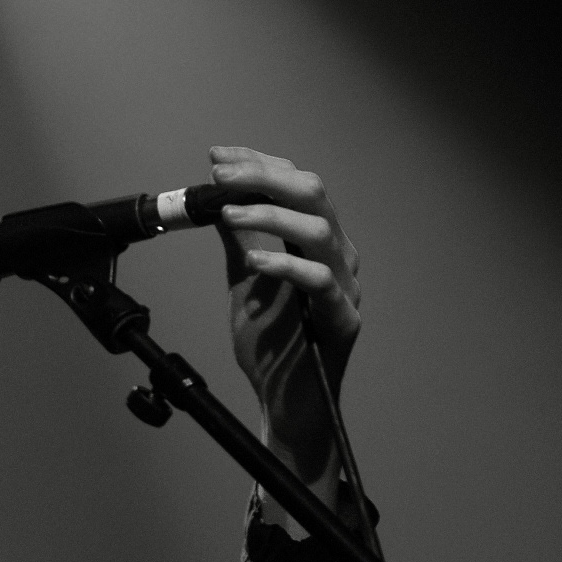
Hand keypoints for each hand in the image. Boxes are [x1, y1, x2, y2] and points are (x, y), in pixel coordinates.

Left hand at [209, 146, 360, 524]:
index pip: (297, 185)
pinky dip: (284, 264)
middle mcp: (339, 257)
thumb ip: (239, 242)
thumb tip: (216, 201)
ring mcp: (345, 287)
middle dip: (263, 176)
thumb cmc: (271, 349)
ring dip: (268, 215)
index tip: (218, 156)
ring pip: (318, 230)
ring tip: (228, 214)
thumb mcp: (245, 283)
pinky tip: (252, 260)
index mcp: (318, 243)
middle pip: (312, 194)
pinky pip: (319, 281)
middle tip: (220, 175)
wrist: (286, 405)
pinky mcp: (342, 320)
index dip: (259, 164)